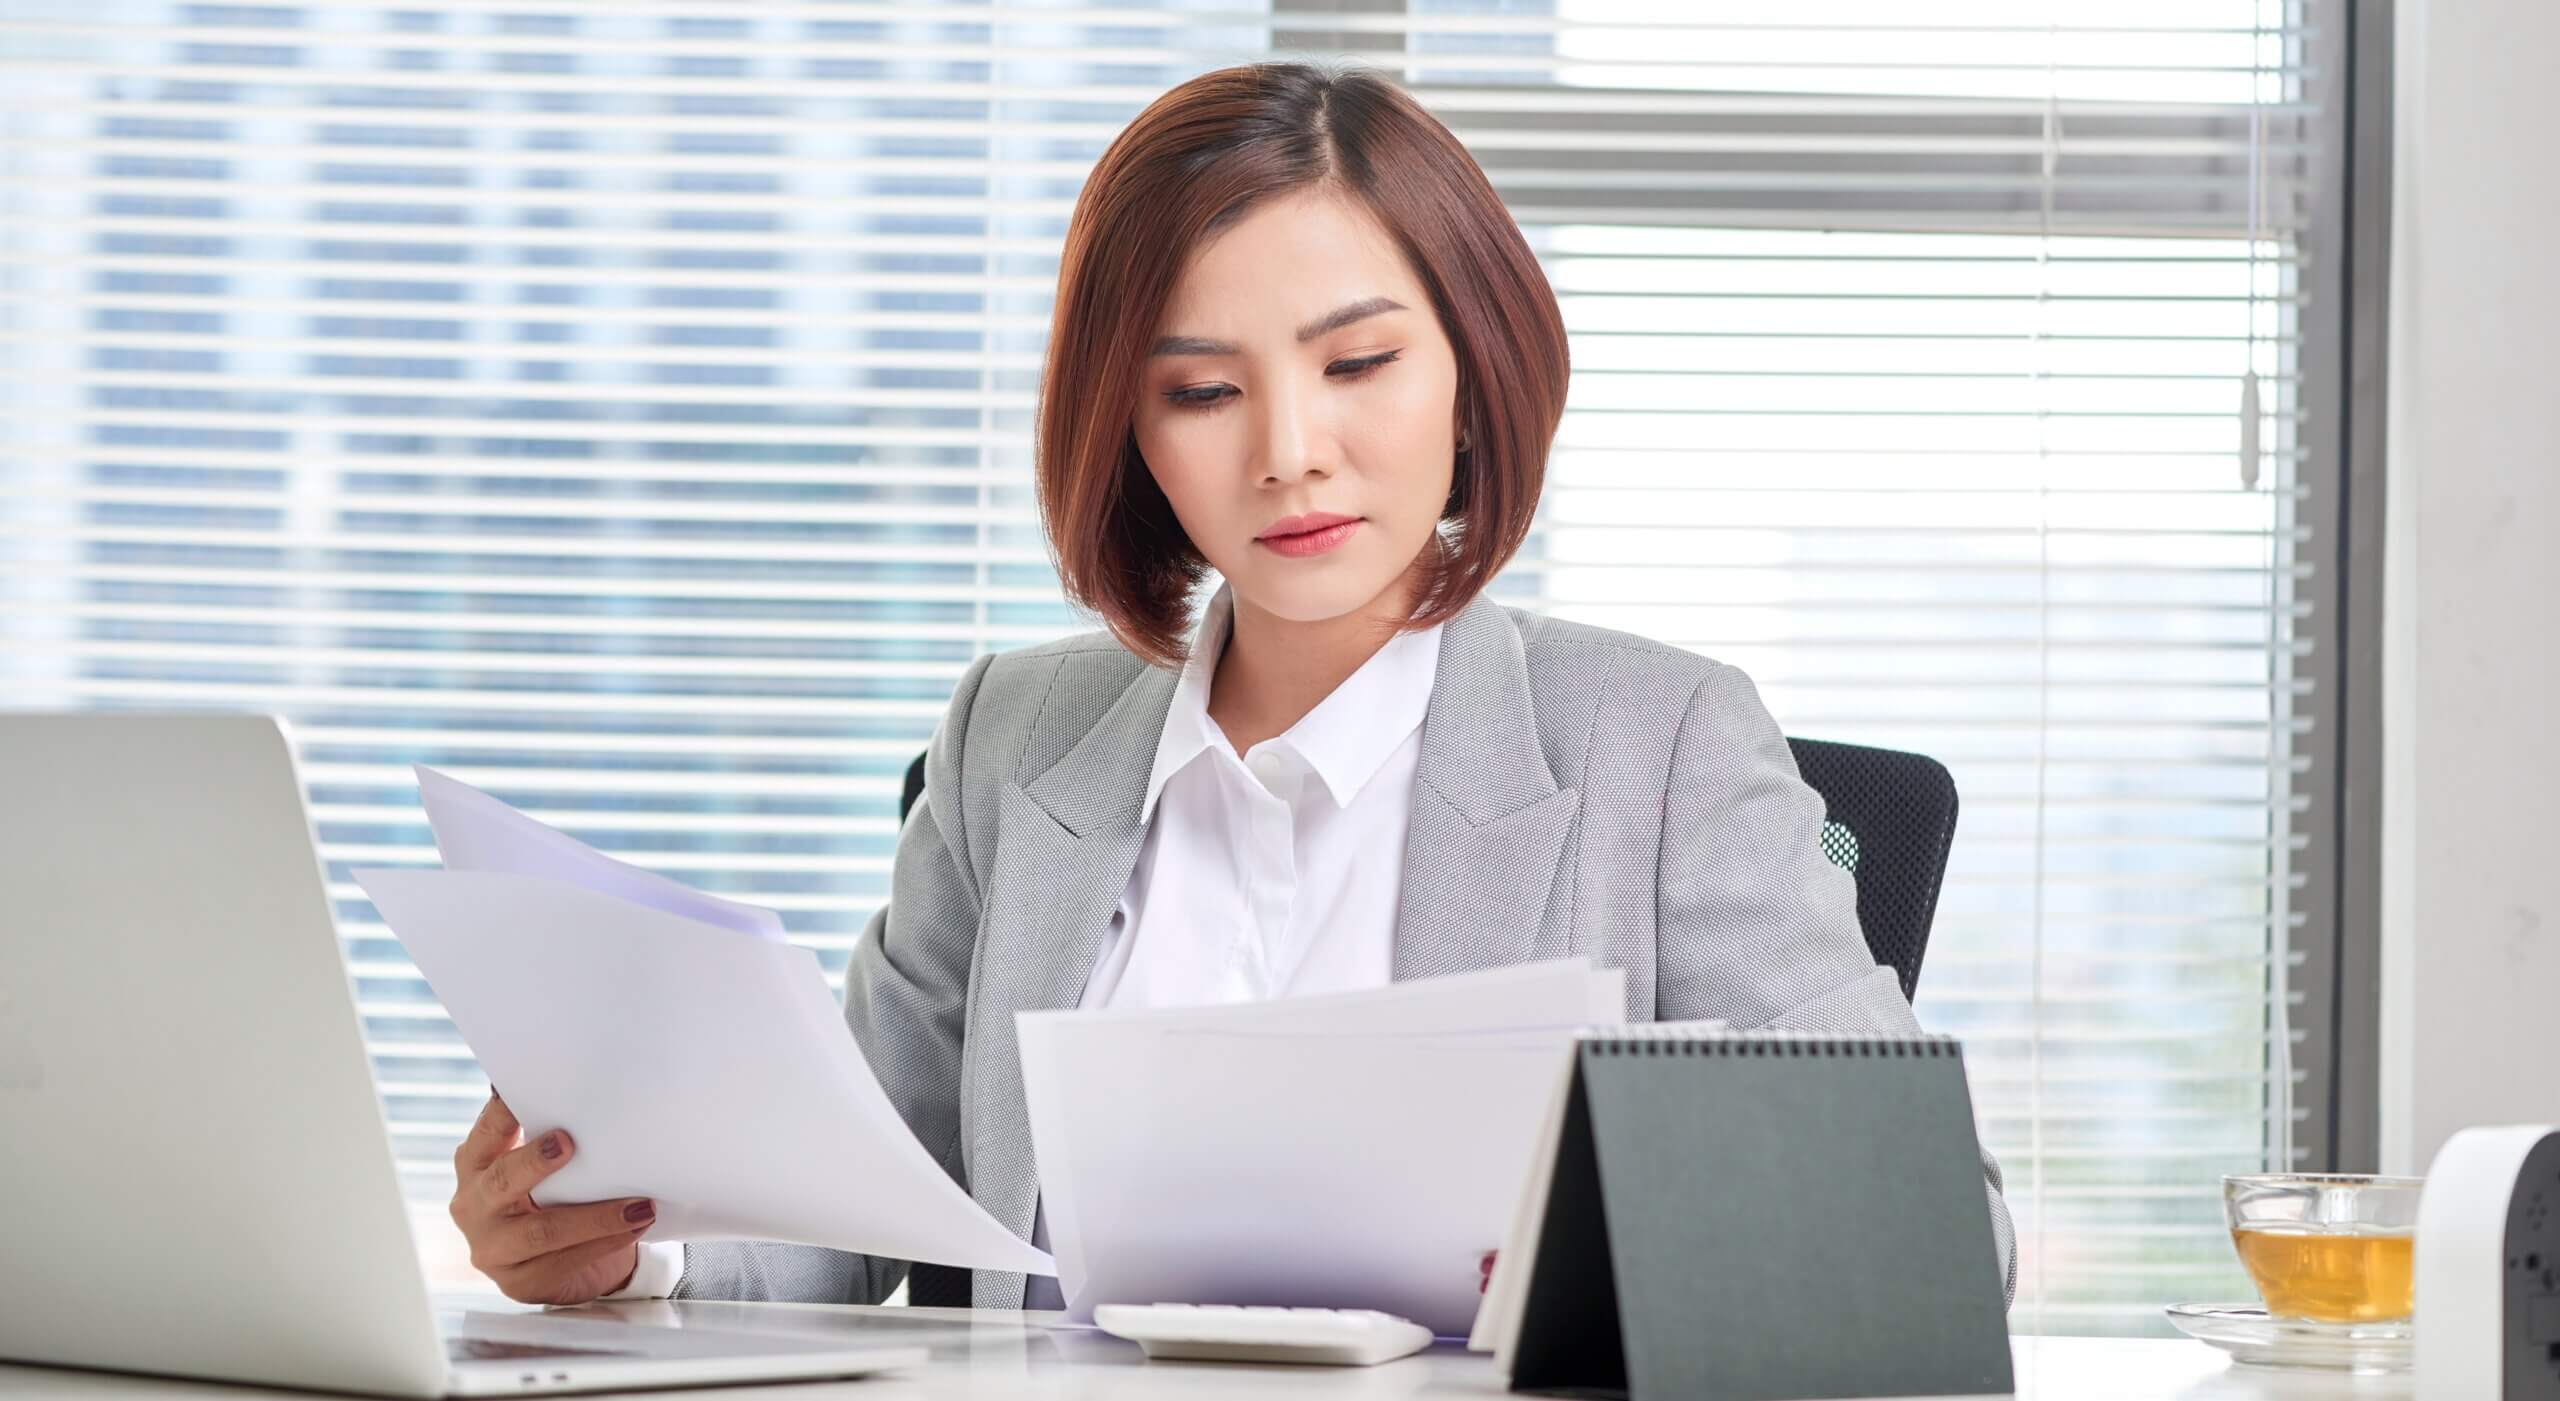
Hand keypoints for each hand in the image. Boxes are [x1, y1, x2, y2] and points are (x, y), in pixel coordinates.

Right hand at [449, 1090, 654, 1304]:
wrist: (563, 1262)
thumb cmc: (553, 1196)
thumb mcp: (543, 1166)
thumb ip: (550, 1137)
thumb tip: (593, 1099)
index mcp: (476, 1165)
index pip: (486, 1133)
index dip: (501, 1114)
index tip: (517, 1094)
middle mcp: (474, 1206)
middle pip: (502, 1180)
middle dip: (535, 1161)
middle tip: (568, 1143)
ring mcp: (492, 1248)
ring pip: (542, 1231)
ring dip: (596, 1216)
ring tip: (639, 1205)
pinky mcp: (518, 1282)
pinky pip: (565, 1261)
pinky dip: (605, 1243)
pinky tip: (634, 1228)